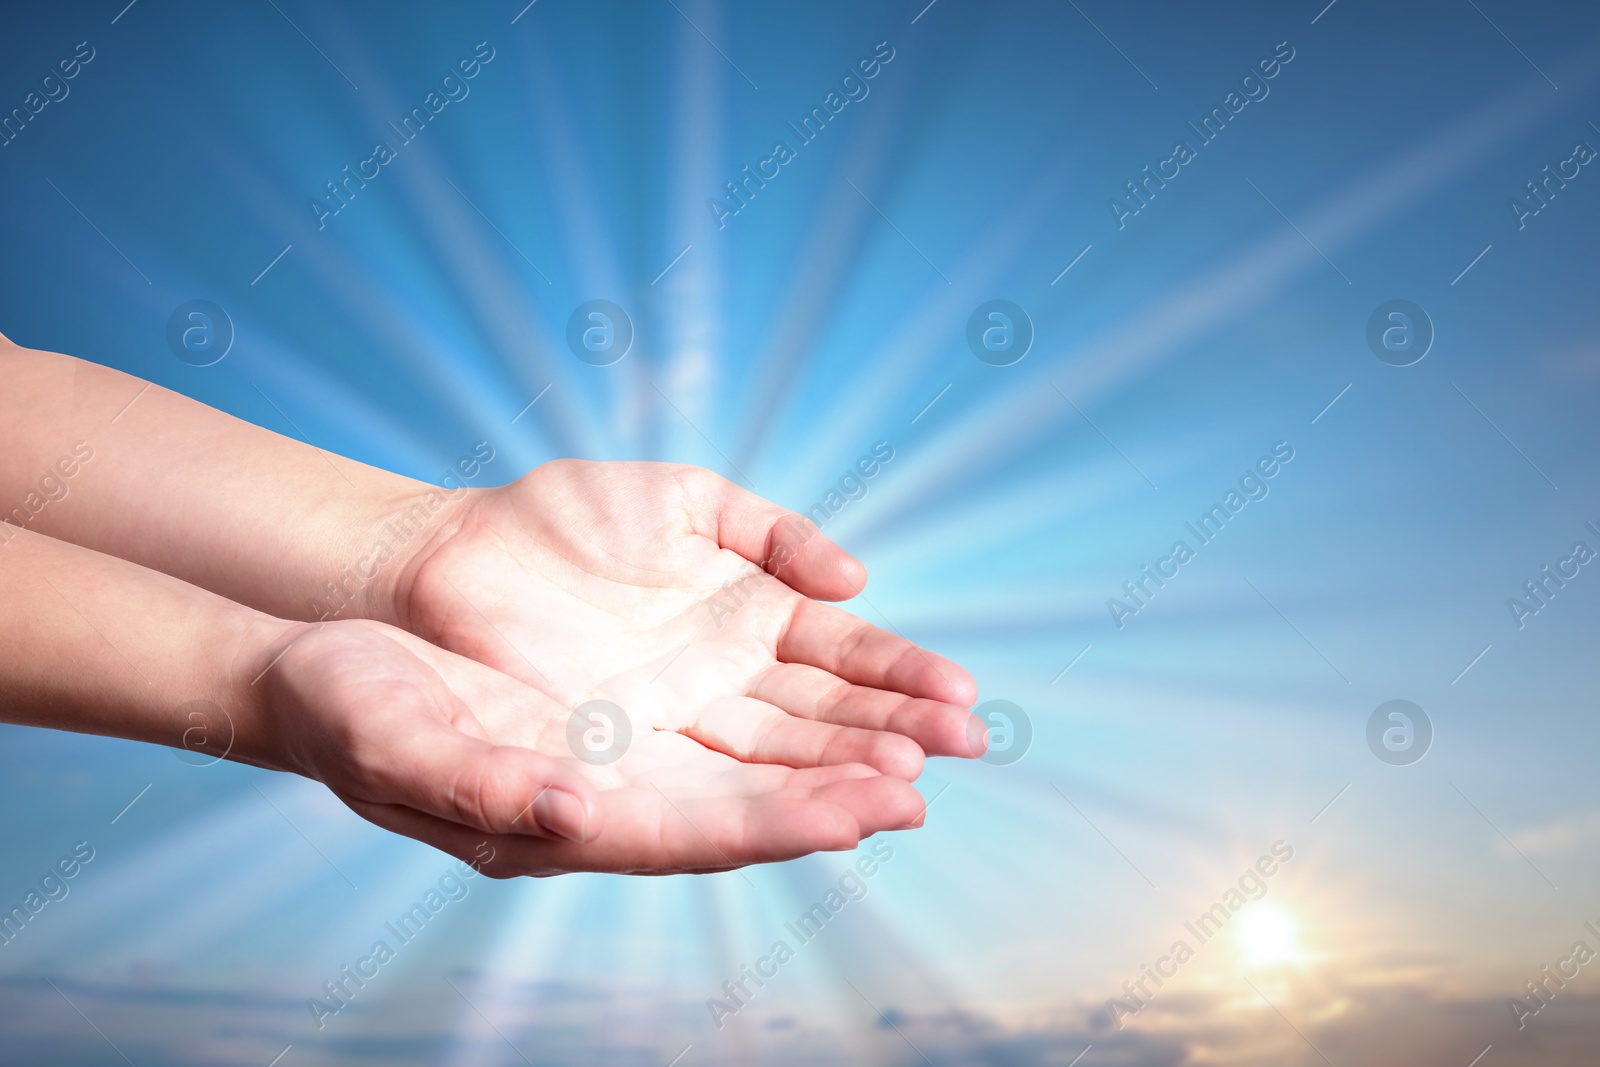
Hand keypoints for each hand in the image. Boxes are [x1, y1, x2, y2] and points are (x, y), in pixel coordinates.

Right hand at [259, 619, 929, 875]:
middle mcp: (614, 790)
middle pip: (746, 800)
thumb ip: (480, 785)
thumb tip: (576, 813)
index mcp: (562, 820)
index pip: (689, 834)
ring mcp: (629, 742)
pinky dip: (796, 699)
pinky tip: (853, 696)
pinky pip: (730, 706)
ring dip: (838, 746)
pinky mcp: (633, 694)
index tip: (856, 818)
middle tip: (923, 787)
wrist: (329, 664)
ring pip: (754, 751)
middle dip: (836, 794)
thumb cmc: (345, 711)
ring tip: (927, 740)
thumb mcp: (390, 742)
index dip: (773, 826)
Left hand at [395, 461, 984, 783]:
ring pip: (777, 758)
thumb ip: (770, 530)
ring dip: (844, 776)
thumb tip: (853, 581)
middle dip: (894, 734)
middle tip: (965, 750)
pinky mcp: (626, 760)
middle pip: (825, 715)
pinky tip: (823, 815)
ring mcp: (679, 721)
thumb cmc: (562, 516)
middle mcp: (725, 677)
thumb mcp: (685, 500)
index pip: (842, 653)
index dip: (901, 676)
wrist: (450, 556)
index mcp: (749, 611)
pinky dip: (765, 804)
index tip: (962, 698)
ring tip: (908, 793)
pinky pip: (706, 787)